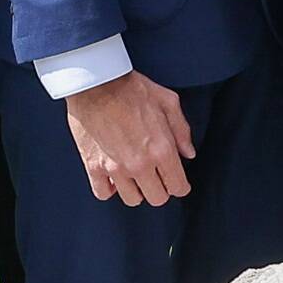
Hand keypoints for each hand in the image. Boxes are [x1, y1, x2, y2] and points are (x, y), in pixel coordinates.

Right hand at [63, 70, 195, 208]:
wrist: (95, 82)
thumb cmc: (131, 88)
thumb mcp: (168, 101)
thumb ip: (182, 130)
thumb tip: (188, 153)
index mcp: (162, 150)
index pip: (178, 187)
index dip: (180, 185)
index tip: (176, 181)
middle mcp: (140, 164)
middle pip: (157, 198)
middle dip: (160, 189)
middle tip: (156, 177)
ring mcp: (115, 168)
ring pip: (132, 199)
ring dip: (136, 190)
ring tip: (134, 176)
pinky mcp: (94, 166)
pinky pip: (103, 193)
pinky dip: (109, 189)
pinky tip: (113, 177)